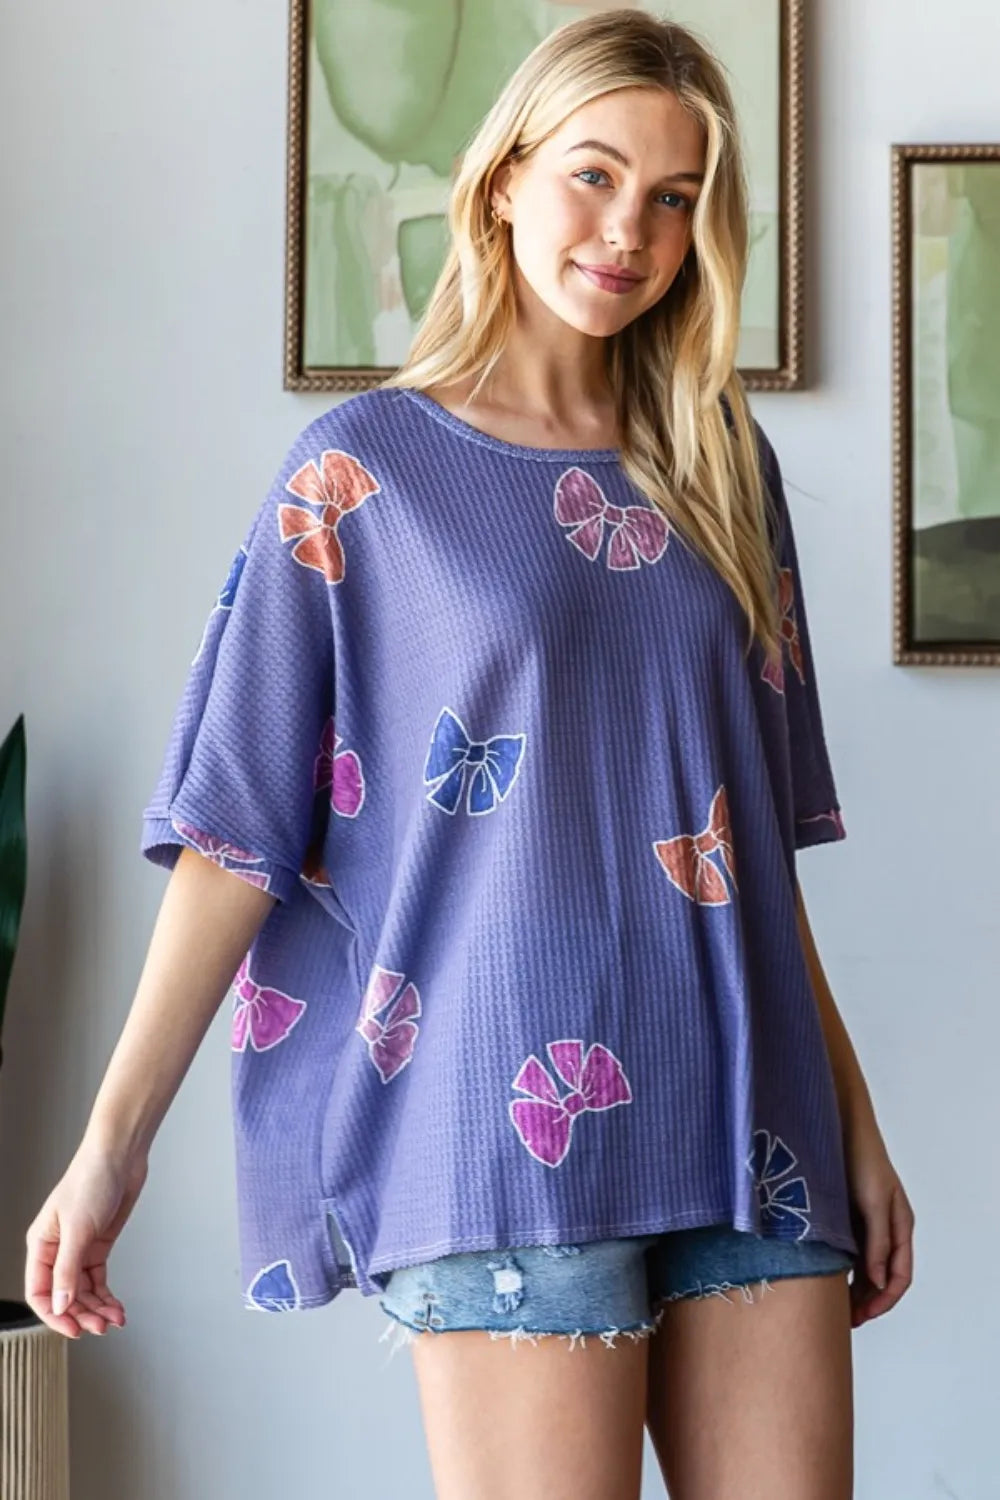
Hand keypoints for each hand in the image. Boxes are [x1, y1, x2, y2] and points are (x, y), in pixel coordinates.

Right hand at [24, 1139, 147, 1337]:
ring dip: (97, 1308)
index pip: (39, 1291)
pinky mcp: (98, 1245)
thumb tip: (61, 1306)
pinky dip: (107, 1296)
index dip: (54, 1314)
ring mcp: (79, 1249)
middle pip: (64, 1296)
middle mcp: (58, 1250)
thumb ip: (68, 1270)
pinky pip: (97, 1280)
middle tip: (101, 1327)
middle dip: (82, 1314)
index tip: (73, 1330)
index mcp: (41, 1244)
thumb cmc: (92, 1180)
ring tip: (114, 1319)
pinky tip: (116, 1308)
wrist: (121, 1157)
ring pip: (83, 1291)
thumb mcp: (78, 1229)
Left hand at [843, 1115, 913, 1328]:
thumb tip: (879, 1281)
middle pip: (881, 1276)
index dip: (884, 1301)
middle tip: (844, 1322)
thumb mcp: (873, 1202)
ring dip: (853, 1288)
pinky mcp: (846, 1215)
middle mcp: (886, 1227)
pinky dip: (841, 1268)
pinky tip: (825, 1278)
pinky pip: (848, 1250)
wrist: (836, 1124)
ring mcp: (866, 1222)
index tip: (862, 1318)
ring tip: (834, 1308)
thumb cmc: (860, 1158)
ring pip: (864, 1266)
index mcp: (900, 1225)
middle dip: (867, 1301)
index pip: (899, 1276)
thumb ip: (878, 1241)